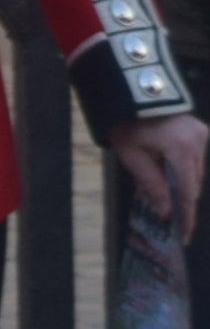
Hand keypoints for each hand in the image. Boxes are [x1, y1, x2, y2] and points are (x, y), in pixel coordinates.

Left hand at [112, 112, 208, 243]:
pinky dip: (185, 174)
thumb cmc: (127, 124)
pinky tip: (175, 186)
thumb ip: (150, 183)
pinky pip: (195, 160)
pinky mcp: (201, 132)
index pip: (187, 190)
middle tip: (178, 227)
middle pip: (194, 183)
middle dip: (185, 205)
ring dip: (184, 189)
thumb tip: (165, 211)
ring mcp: (202, 135)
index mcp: (182, 147)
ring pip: (196, 172)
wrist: (132, 93)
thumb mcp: (131, 155)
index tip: (184, 235)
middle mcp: (199, 141)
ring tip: (175, 210)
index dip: (185, 214)